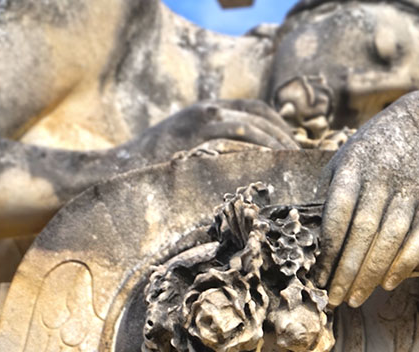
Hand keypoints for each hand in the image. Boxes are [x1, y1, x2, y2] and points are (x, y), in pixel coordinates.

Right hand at [126, 99, 297, 163]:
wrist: (116, 170)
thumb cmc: (155, 164)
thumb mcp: (188, 142)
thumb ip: (218, 142)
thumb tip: (256, 160)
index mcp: (208, 108)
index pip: (257, 109)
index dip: (281, 126)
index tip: (296, 146)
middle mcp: (207, 111)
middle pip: (259, 120)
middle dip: (285, 140)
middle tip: (302, 162)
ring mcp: (199, 127)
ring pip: (251, 132)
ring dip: (275, 150)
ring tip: (290, 171)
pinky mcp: (193, 146)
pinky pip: (234, 150)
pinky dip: (255, 160)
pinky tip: (267, 176)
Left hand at [315, 91, 418, 307]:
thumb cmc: (373, 149)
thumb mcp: (345, 160)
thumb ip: (328, 193)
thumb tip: (305, 236)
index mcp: (354, 167)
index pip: (338, 213)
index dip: (326, 249)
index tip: (315, 277)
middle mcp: (382, 177)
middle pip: (364, 231)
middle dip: (347, 270)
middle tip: (333, 299)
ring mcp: (409, 188)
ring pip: (392, 237)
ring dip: (373, 273)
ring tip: (355, 299)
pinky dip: (406, 262)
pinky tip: (388, 283)